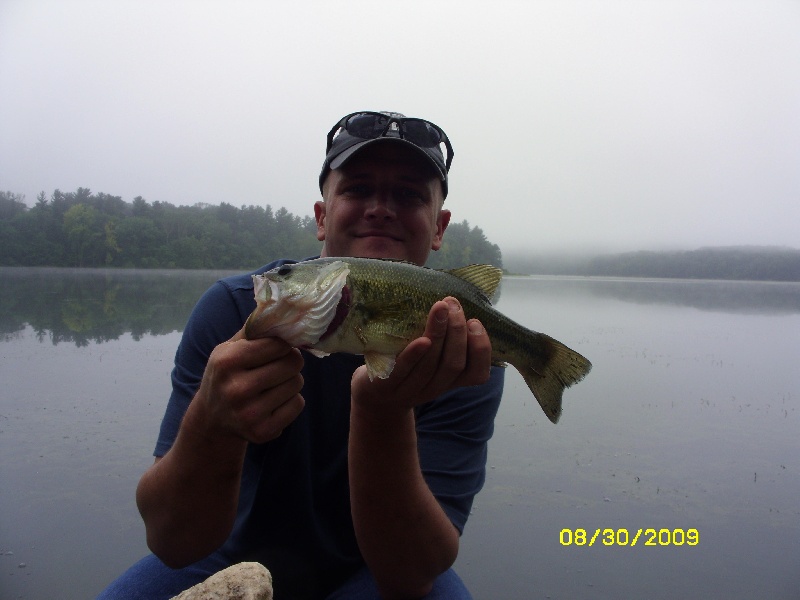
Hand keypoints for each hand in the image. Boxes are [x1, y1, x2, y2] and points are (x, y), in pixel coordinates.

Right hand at [193, 327, 305, 443]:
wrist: (211, 418)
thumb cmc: (226, 374)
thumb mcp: (228, 348)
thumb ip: (255, 329)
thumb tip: (284, 307)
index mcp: (226, 362)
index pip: (278, 344)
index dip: (283, 344)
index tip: (277, 348)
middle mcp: (236, 389)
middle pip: (292, 364)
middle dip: (290, 361)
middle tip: (278, 365)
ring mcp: (249, 414)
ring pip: (297, 384)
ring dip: (290, 381)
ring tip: (272, 384)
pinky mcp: (262, 432)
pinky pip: (298, 405)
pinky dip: (291, 400)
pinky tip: (273, 401)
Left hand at [351, 297, 491, 412]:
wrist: (374, 397)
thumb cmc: (408, 368)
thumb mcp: (432, 358)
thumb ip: (447, 339)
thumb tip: (457, 301)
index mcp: (450, 380)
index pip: (478, 374)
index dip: (481, 349)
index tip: (475, 322)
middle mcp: (435, 387)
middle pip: (454, 364)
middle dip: (457, 332)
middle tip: (453, 304)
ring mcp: (410, 390)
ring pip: (431, 365)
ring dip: (439, 334)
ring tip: (441, 307)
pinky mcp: (386, 387)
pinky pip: (404, 370)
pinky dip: (415, 354)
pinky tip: (422, 339)